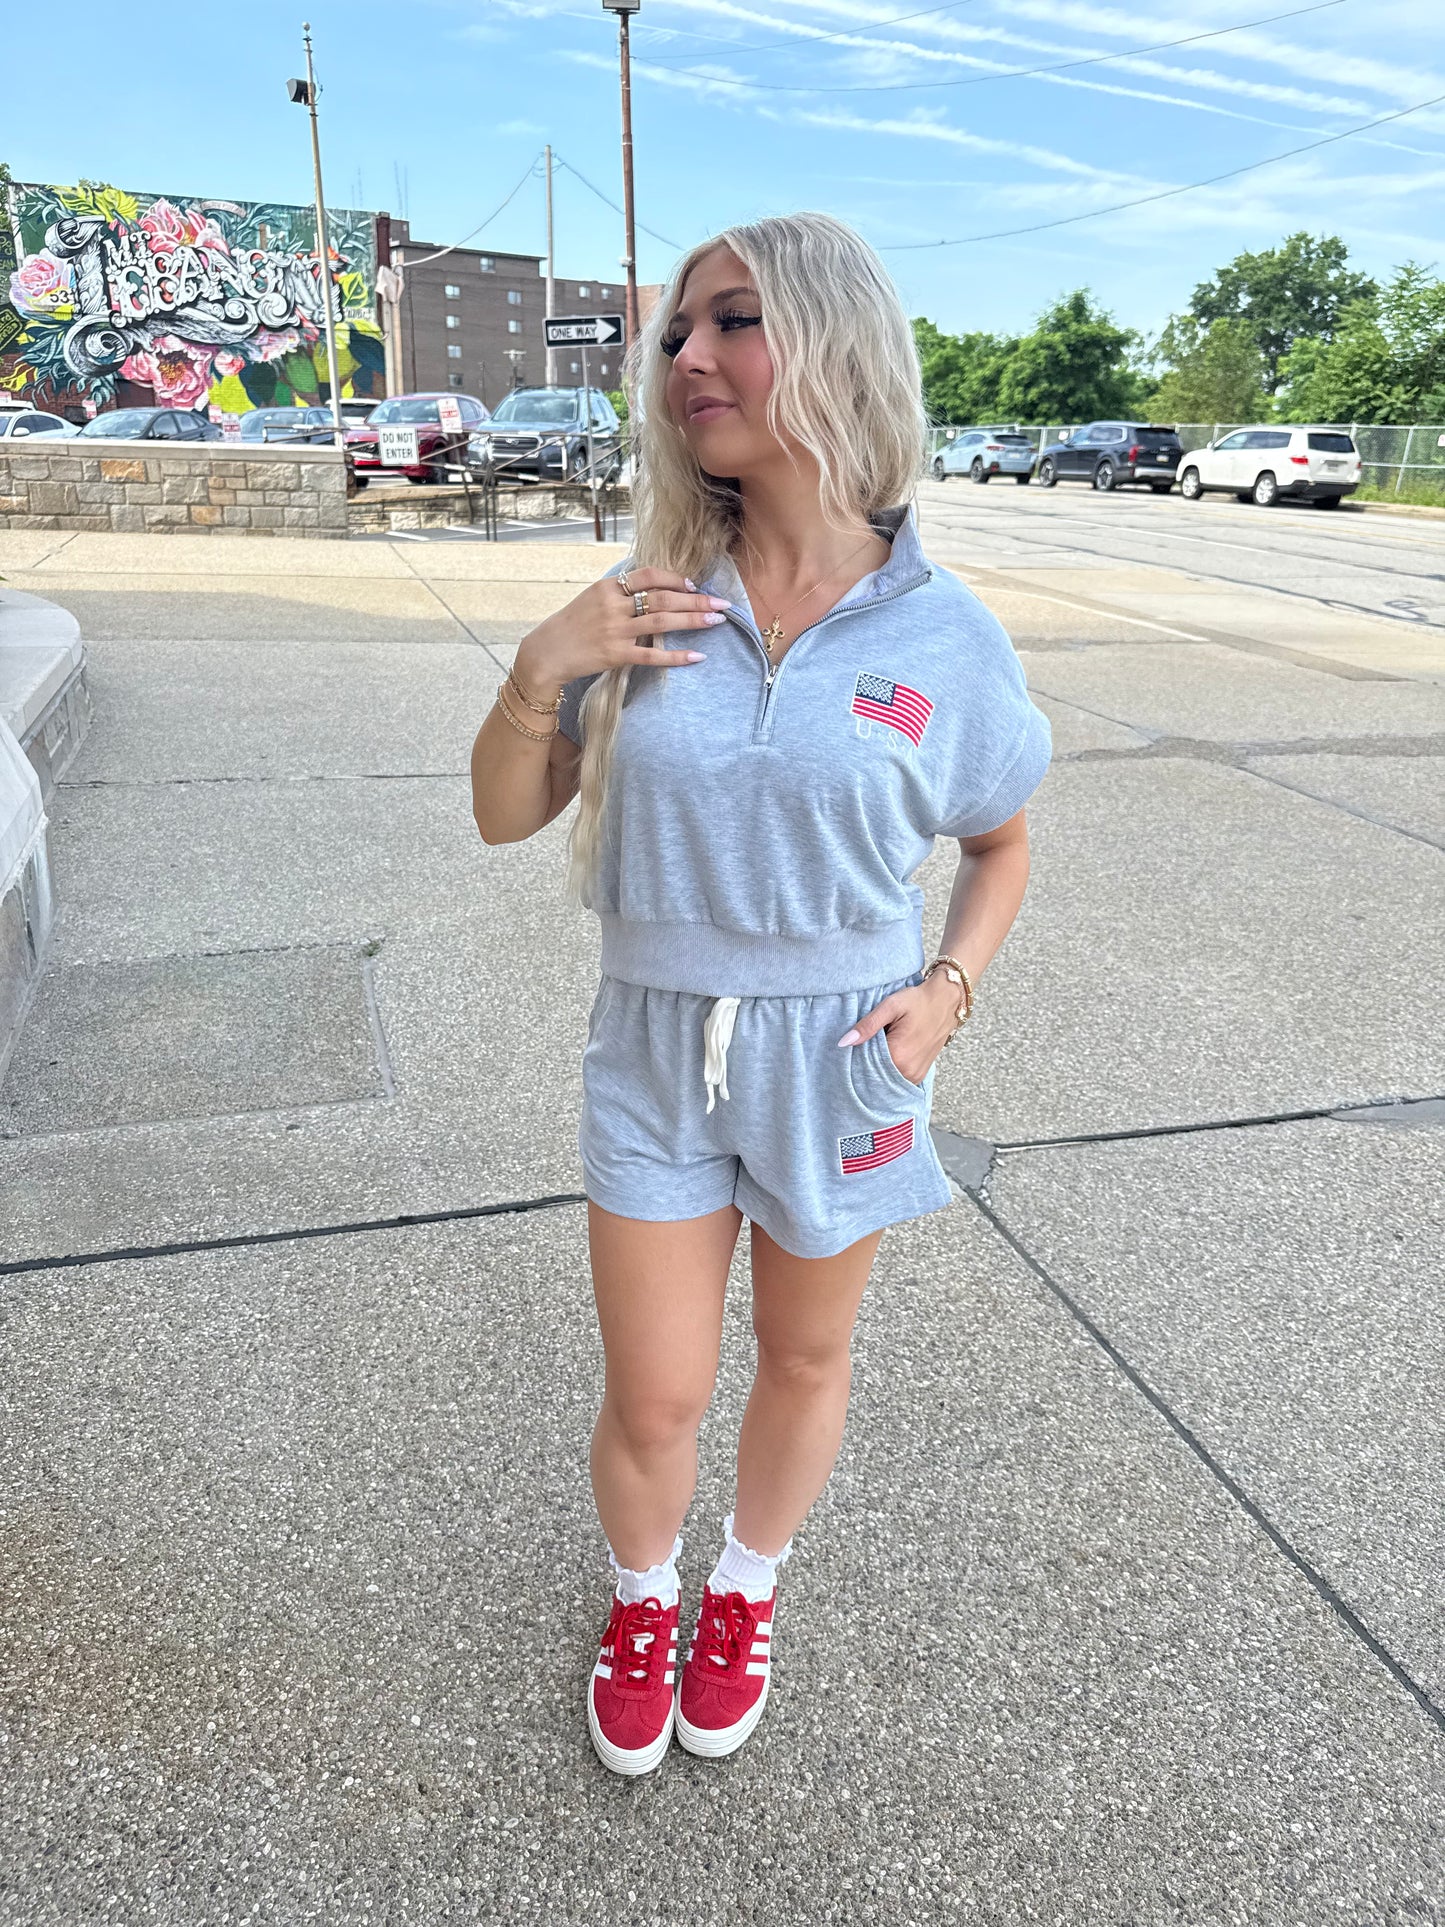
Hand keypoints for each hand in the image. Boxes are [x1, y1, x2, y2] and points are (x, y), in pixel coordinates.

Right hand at [513, 567, 730, 692]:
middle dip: (696, 600)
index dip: (674, 579)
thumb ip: (621, 592)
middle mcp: (612, 606)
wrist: (546, 653)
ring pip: (662, 622)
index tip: (694, 585)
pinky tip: (697, 656)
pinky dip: (676, 656)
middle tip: (722, 602)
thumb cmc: (572, 625)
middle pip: (662, 598)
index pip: (648, 575)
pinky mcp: (615, 655)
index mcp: (607, 587)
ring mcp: (614, 631)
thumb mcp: (592, 598)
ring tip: (717, 620)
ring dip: (693, 620)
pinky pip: (652, 655)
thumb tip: (655, 588)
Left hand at [835, 972, 960, 1082]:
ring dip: (878, 1064)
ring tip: (882, 1044)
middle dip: (866, 1061)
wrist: (947, 1001)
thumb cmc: (918, 1001)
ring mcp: (915, 1076)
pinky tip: (889, 1052)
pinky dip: (889, 1067)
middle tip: (870, 1040)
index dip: (856, 1054)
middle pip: (874, 1073)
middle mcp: (907, 1072)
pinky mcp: (919, 1075)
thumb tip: (844, 1042)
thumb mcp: (890, 1006)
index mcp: (898, 1057)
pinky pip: (896, 1077)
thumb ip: (867, 1025)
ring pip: (885, 1077)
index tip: (856, 1042)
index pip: (863, 1066)